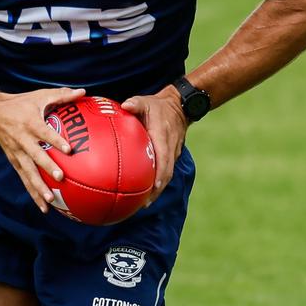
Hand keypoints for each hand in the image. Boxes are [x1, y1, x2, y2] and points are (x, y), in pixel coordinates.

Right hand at [0, 86, 85, 212]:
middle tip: (60, 178)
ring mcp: (17, 153)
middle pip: (35, 156)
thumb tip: (83, 92)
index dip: (56, 141)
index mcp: (30, 123)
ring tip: (50, 201)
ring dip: (38, 188)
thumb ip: (61, 95)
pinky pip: (25, 180)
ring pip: (28, 173)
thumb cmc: (21, 104)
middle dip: (47, 167)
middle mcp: (22, 140)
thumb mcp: (40, 95)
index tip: (69, 149)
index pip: (44, 133)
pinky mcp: (14, 162)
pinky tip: (45, 208)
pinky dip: (33, 194)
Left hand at [121, 86, 187, 203]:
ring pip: (167, 175)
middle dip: (157, 190)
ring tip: (143, 204)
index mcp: (163, 136)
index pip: (164, 157)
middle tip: (144, 203)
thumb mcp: (146, 101)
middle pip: (166, 173)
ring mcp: (172, 153)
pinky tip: (145, 192)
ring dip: (157, 190)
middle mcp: (170, 147)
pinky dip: (157, 183)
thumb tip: (125, 105)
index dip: (160, 172)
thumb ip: (136, 104)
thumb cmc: (158, 106)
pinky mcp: (171, 155)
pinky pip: (165, 171)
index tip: (154, 185)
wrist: (179, 106)